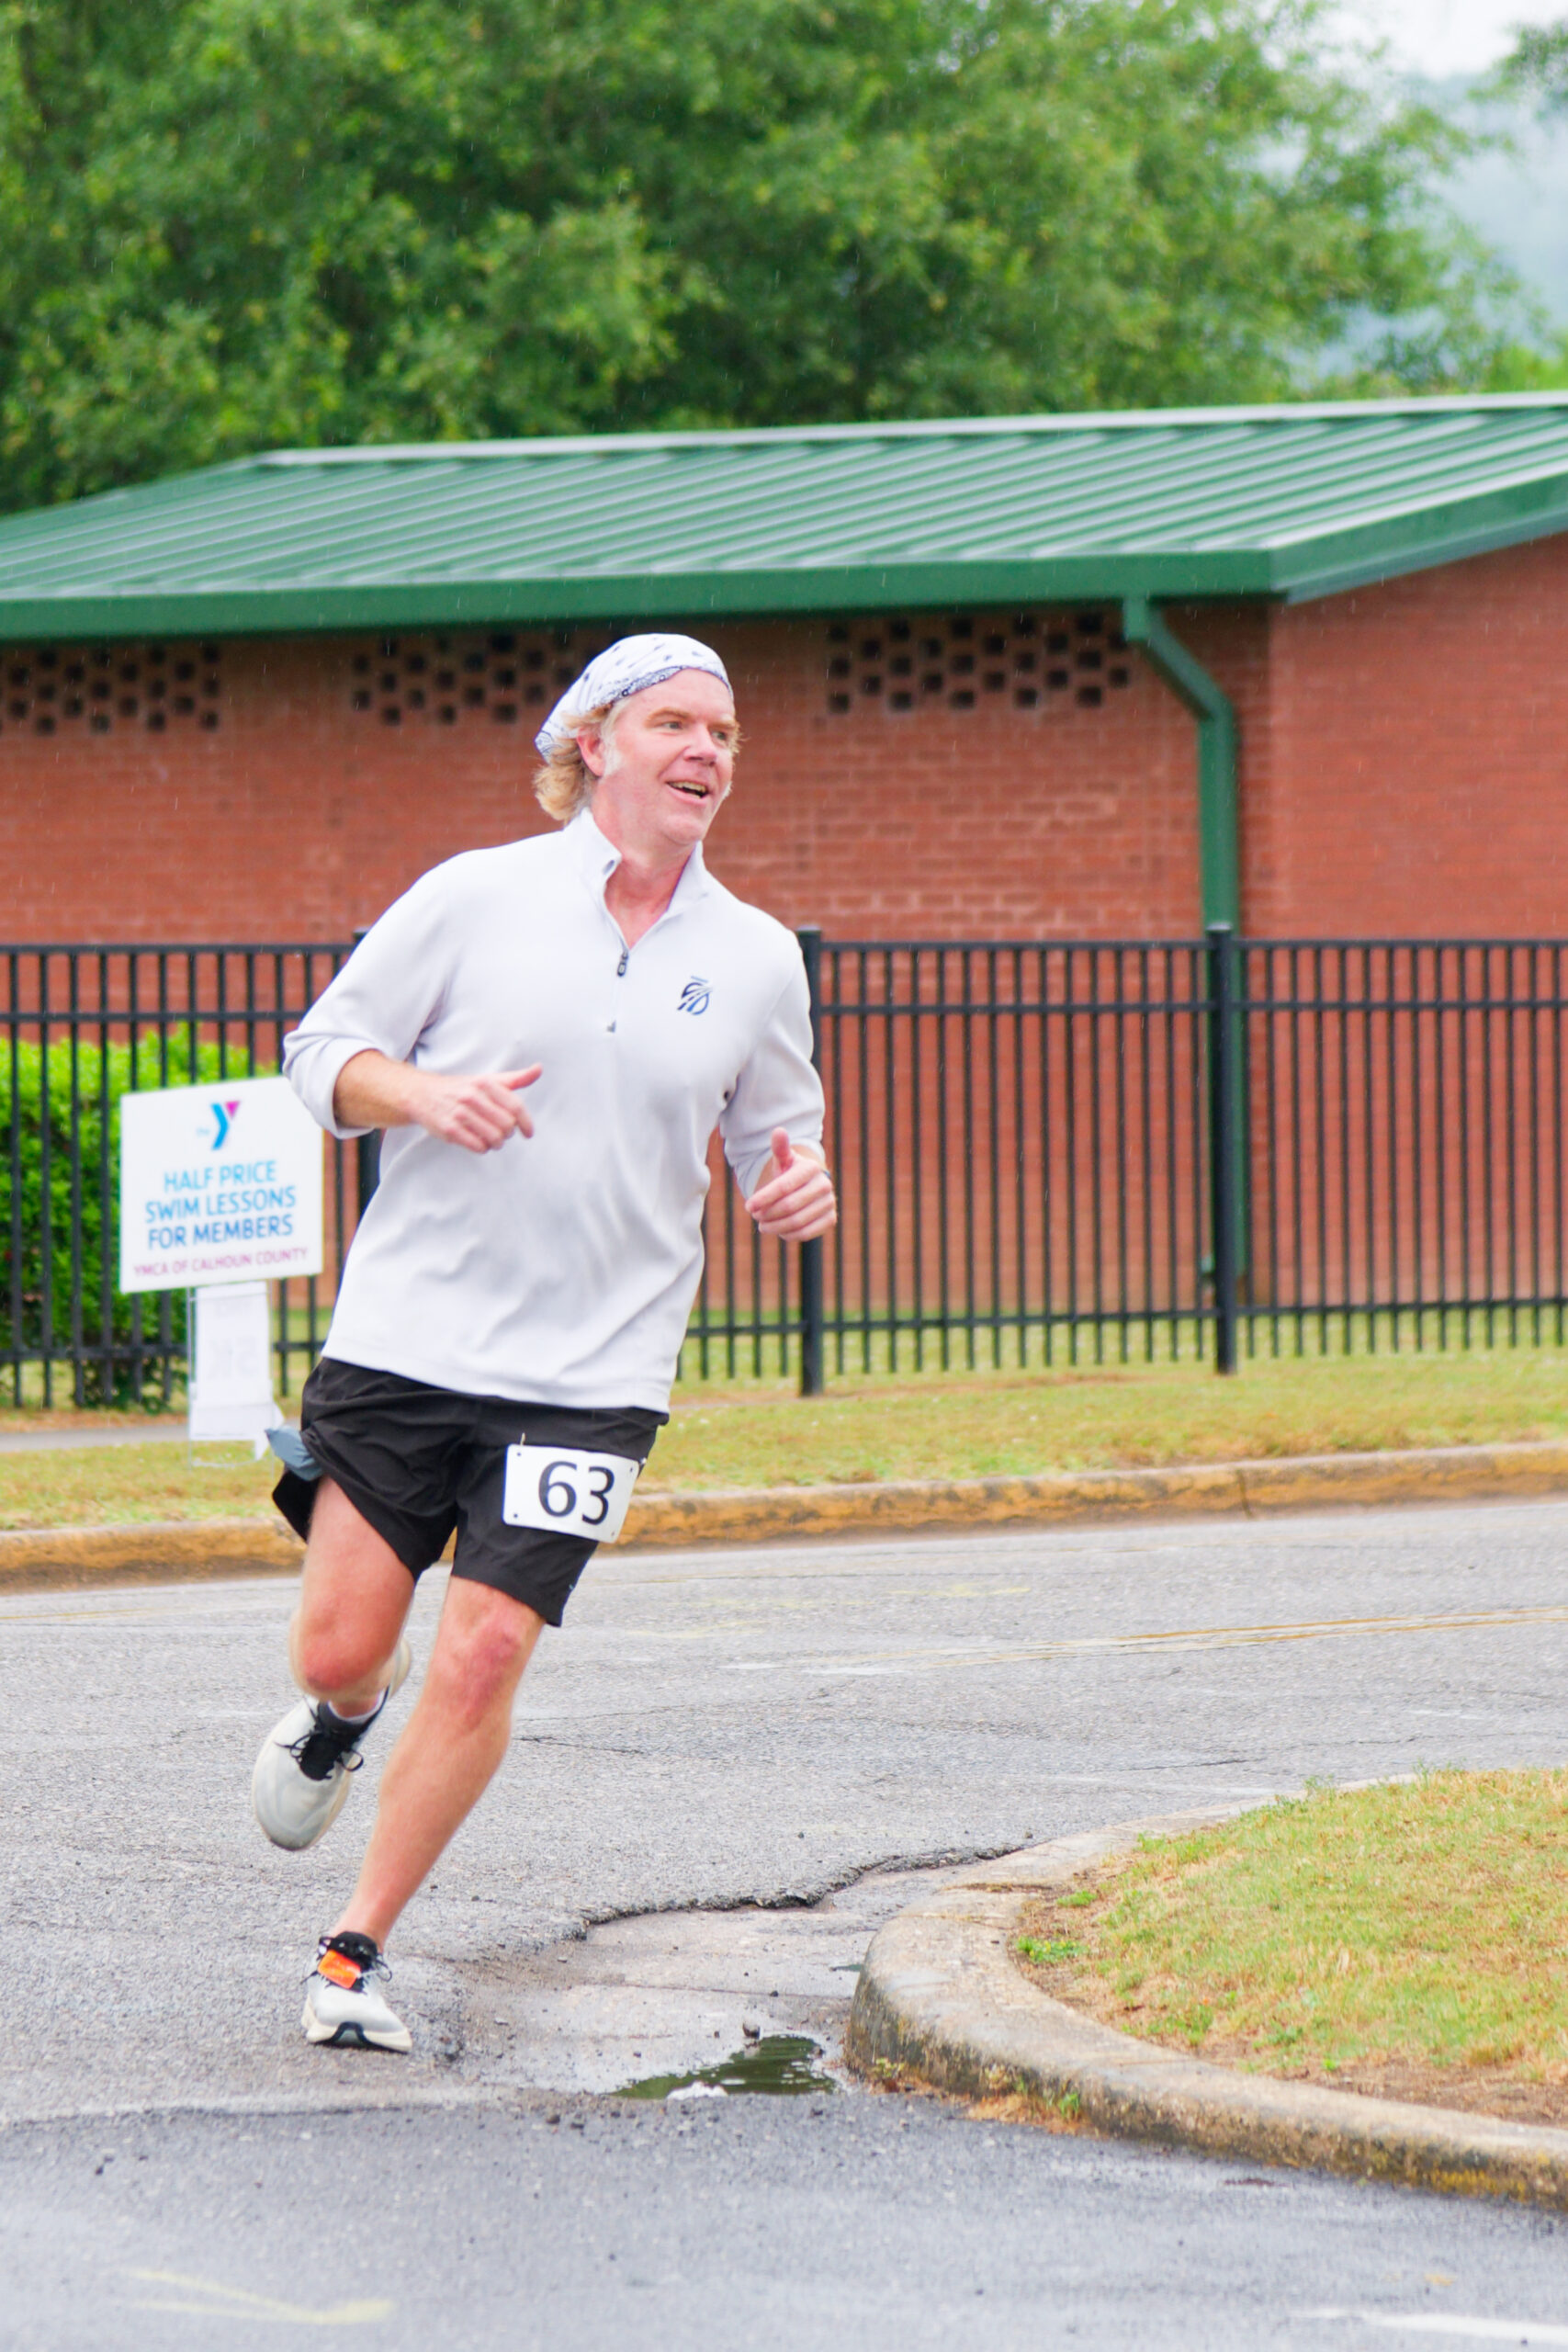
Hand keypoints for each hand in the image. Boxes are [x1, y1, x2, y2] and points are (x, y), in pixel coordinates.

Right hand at [408, 1066, 541, 1153]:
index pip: (515, 1106)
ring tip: (492, 1139)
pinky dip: (483, 1148)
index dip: (526, 1122)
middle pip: (506, 1125)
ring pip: (494, 1138)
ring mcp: (460, 1113)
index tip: (528, 1133)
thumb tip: (539, 1069)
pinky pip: (478, 1147)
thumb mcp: (487, 1080)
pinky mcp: (449, 1129)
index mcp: (484, 1083)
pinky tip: (479, 1141)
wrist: (422, 1094)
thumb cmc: (460, 1089)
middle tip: (502, 1132)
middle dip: (508, 1133)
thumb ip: (514, 1079)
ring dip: (496, 1143)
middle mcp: (472, 1097)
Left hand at [745, 1129, 836, 1239]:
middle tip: (755, 1216)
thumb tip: (778, 1131)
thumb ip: (779, 1148)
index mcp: (811, 1167)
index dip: (763, 1198)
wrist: (808, 1187)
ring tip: (763, 1225)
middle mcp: (824, 1184)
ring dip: (775, 1226)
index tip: (748, 1207)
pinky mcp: (831, 1219)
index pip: (783, 1186)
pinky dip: (788, 1235)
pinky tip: (779, 1231)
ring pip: (796, 1221)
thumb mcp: (783, 1161)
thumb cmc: (790, 1173)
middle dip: (767, 1214)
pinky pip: (806, 1233)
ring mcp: (830, 1202)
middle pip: (788, 1206)